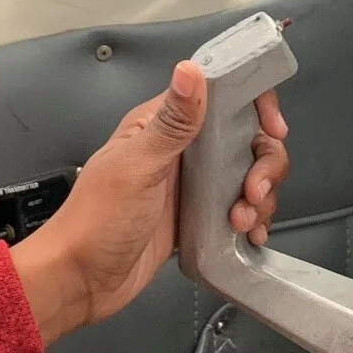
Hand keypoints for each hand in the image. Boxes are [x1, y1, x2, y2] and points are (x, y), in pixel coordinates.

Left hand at [9, 62, 288, 345]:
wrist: (79, 281)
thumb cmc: (95, 222)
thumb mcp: (136, 167)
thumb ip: (170, 122)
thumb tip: (191, 71)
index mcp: (160, 125)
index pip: (219, 96)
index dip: (254, 106)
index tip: (273, 129)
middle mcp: (178, 150)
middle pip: (245, 140)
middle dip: (262, 165)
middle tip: (253, 193)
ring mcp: (189, 186)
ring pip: (246, 177)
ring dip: (258, 199)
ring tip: (242, 222)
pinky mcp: (195, 219)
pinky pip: (236, 210)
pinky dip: (251, 221)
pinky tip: (248, 235)